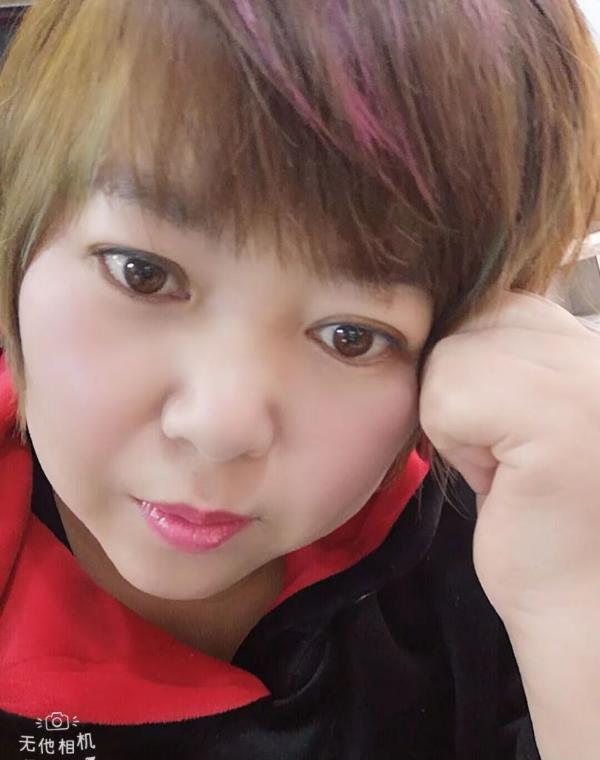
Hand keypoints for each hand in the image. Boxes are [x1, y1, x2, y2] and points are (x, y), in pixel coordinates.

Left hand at [418, 289, 599, 628]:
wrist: (579, 605)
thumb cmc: (542, 513)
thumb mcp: (527, 407)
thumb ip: (509, 350)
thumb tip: (446, 306)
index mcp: (597, 343)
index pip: (499, 303)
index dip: (479, 370)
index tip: (508, 430)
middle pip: (472, 321)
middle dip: (465, 390)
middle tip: (508, 451)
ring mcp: (591, 377)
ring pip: (454, 356)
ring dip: (458, 417)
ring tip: (507, 464)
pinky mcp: (562, 416)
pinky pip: (448, 395)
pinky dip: (455, 440)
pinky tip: (501, 479)